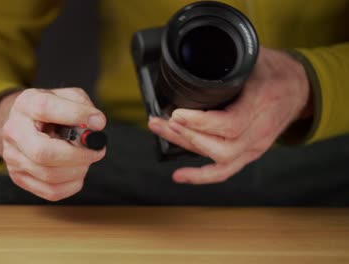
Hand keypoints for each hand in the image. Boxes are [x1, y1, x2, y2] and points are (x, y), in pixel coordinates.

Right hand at [0, 88, 106, 200]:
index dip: (75, 115)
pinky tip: (76, 171)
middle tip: (97, 151)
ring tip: (86, 159)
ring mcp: (13, 157)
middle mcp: (13, 131)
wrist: (26, 124)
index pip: (45, 108)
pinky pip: (52, 192)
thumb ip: (83, 105)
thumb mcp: (67, 97)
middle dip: (78, 155)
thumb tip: (97, 125)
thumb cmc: (52, 111)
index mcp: (26, 104)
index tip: (97, 122)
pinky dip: (72, 184)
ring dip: (78, 170)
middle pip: (43, 153)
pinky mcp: (19, 178)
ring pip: (50, 175)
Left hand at [148, 47, 311, 184]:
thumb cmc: (274, 71)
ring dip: (186, 147)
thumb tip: (195, 56)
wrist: (299, 89)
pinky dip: (201, 176)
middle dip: (187, 136)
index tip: (177, 113)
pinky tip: (179, 176)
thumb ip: (228, 62)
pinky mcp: (249, 153)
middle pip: (222, 147)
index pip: (231, 124)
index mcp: (262, 103)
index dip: (201, 123)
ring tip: (161, 129)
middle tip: (164, 120)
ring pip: (220, 160)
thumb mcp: (254, 58)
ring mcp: (255, 146)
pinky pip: (225, 172)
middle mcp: (260, 131)